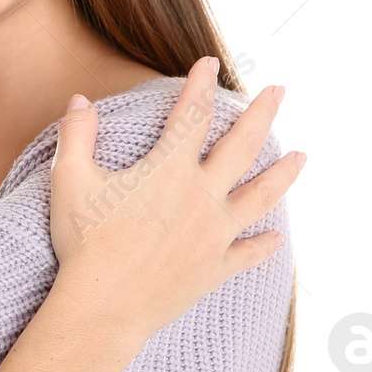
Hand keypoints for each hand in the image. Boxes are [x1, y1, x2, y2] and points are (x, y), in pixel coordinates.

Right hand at [48, 55, 301, 343]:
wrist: (104, 307)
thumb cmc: (84, 242)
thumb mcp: (68, 180)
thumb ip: (76, 136)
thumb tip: (79, 101)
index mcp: (169, 170)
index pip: (191, 115)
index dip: (201, 85)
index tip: (210, 64)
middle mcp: (201, 196)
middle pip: (243, 146)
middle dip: (263, 113)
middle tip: (280, 90)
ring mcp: (214, 234)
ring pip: (260, 196)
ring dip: (284, 174)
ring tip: (302, 156)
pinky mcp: (215, 268)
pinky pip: (248, 252)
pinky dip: (264, 244)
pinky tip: (277, 237)